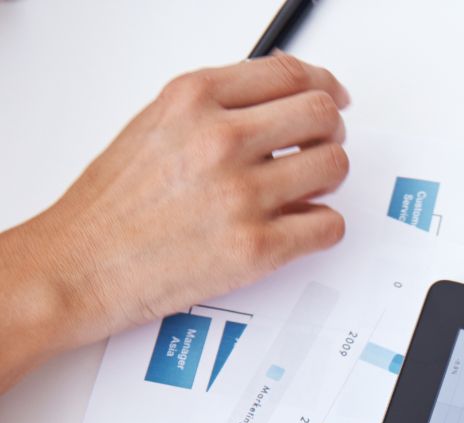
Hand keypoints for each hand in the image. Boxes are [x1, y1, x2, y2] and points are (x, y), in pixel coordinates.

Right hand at [0, 53, 349, 390]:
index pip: (289, 73)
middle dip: (330, 131)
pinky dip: (324, 225)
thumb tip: (275, 102)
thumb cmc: (115, 205)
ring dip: (329, 180)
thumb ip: (217, 108)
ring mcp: (242, 195)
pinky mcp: (258, 248)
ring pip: (334, 168)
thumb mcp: (157, 125)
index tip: (332, 98)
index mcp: (194, 99)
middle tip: (322, 147)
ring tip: (306, 191)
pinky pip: (329, 226)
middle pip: (321, 114)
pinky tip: (301, 226)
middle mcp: (221, 140)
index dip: (322, 85)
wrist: (85, 264)